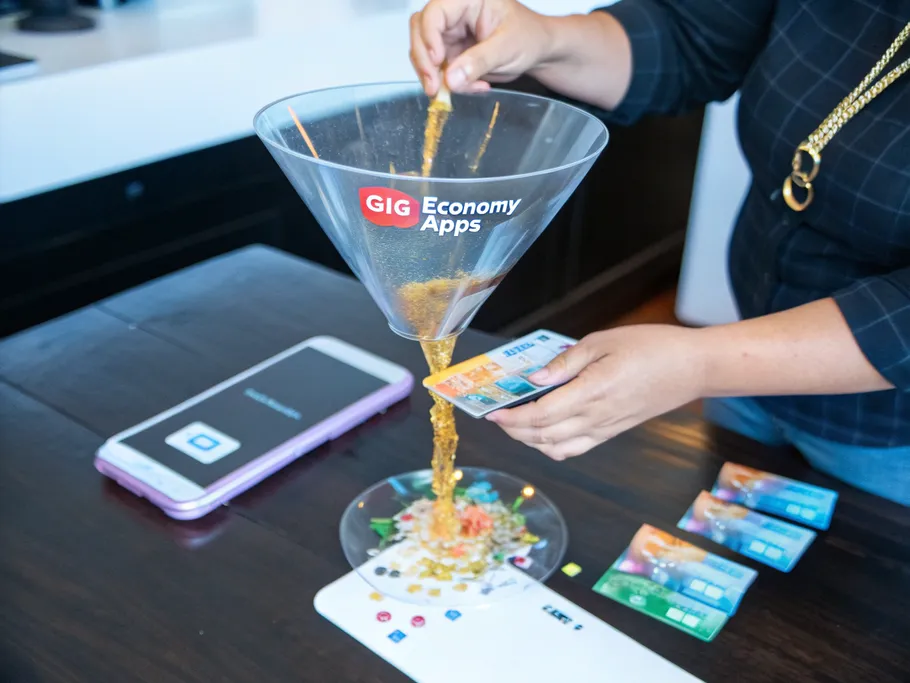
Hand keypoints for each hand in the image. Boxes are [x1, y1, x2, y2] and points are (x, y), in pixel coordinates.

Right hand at [409, 0, 553, 95]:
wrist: (538, 50)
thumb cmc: (529, 37)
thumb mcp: (507, 48)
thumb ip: (479, 61)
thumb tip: (451, 79)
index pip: (435, 13)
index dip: (429, 37)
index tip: (437, 61)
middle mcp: (455, 13)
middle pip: (421, 31)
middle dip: (425, 61)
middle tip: (434, 87)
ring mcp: (451, 33)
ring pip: (424, 53)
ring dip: (435, 76)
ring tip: (457, 90)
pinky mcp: (452, 52)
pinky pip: (439, 69)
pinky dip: (450, 83)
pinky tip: (473, 86)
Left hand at [487, 325, 706, 459]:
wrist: (692, 368)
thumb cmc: (651, 347)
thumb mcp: (603, 342)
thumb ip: (566, 362)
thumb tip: (535, 378)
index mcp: (592, 392)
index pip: (542, 415)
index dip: (513, 417)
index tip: (493, 413)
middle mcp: (596, 417)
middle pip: (544, 436)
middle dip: (514, 431)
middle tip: (497, 418)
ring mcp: (606, 429)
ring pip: (558, 448)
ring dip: (531, 441)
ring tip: (515, 425)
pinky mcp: (613, 431)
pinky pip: (576, 448)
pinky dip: (553, 447)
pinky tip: (544, 433)